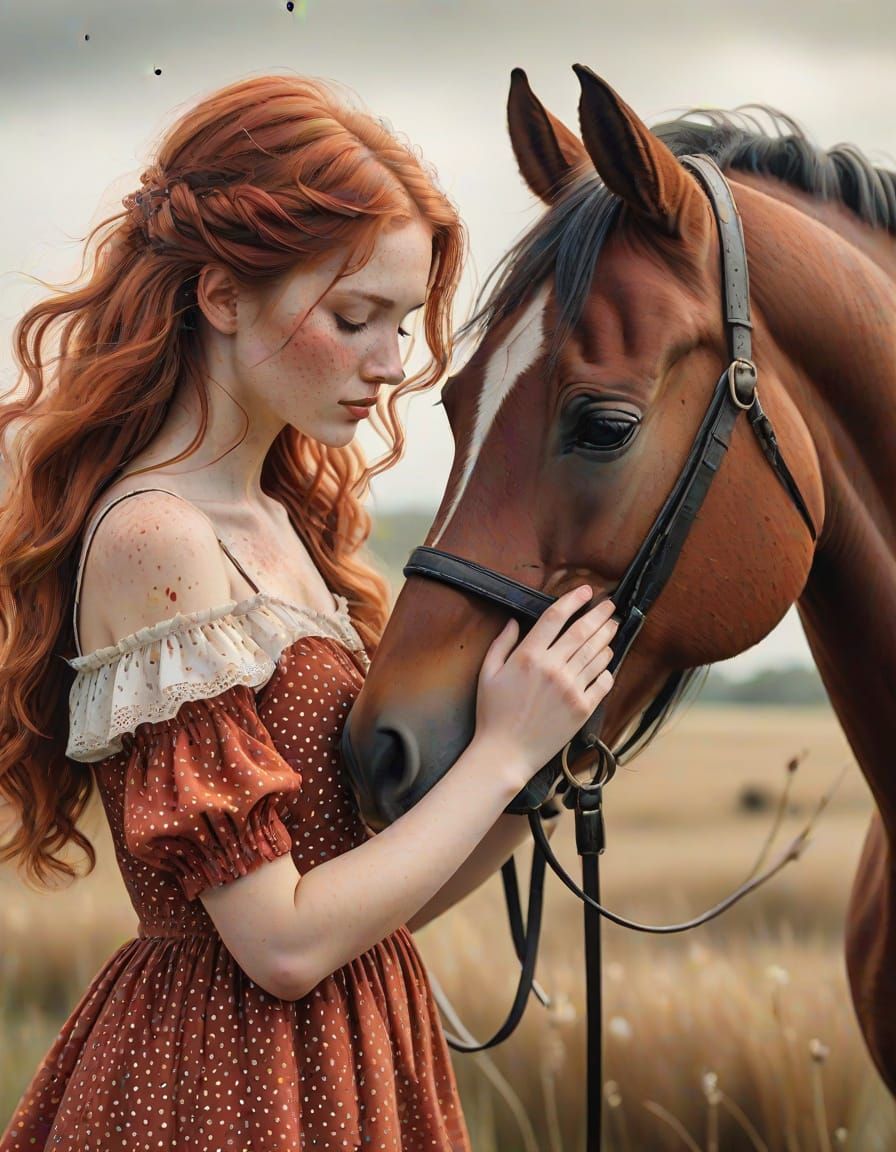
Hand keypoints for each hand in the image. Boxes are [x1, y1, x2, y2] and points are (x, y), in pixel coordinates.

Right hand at [472, 586, 616, 789]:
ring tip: (613, 627)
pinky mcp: (582, 708)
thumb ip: (502, 643)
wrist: (505, 753)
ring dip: (607, 637)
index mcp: (528, 656)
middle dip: (600, 614)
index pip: (556, 617)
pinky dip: (608, 668)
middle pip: (583, 632)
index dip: (573, 600)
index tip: (586, 591)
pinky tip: (608, 660)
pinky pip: (603, 681)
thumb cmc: (493, 714)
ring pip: (597, 653)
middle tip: (610, 604)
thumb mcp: (488, 673)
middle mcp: (553, 668)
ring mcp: (570, 688)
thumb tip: (515, 620)